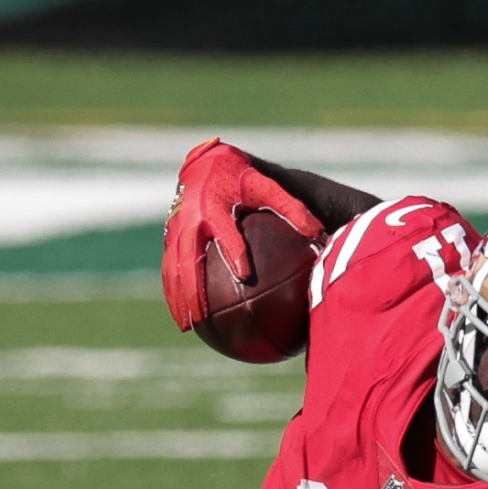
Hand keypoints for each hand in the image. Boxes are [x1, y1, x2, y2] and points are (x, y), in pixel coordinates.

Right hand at [161, 138, 325, 331]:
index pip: (226, 231)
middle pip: (188, 257)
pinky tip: (182, 317)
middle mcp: (191, 217)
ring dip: (177, 297)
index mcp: (215, 204)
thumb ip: (291, 208)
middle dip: (192, 288)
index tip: (245, 275)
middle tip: (203, 315)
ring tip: (186, 325)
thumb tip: (318, 233)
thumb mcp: (267, 186)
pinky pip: (169, 267)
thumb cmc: (242, 176)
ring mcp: (176, 227)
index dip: (234, 251)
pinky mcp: (169, 236)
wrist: (205, 162)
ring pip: (173, 267)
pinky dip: (172, 292)